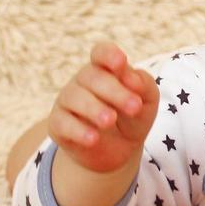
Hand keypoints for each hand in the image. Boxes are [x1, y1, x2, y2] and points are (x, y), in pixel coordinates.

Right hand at [48, 40, 159, 174]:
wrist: (118, 152)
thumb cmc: (132, 118)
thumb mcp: (147, 102)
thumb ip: (143, 85)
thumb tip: (132, 78)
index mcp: (106, 70)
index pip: (101, 53)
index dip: (109, 55)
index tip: (121, 63)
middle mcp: (83, 81)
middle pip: (92, 76)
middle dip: (114, 91)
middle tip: (134, 108)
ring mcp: (68, 100)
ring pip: (74, 97)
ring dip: (94, 108)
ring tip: (110, 121)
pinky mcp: (58, 124)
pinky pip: (62, 122)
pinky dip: (78, 130)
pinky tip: (93, 138)